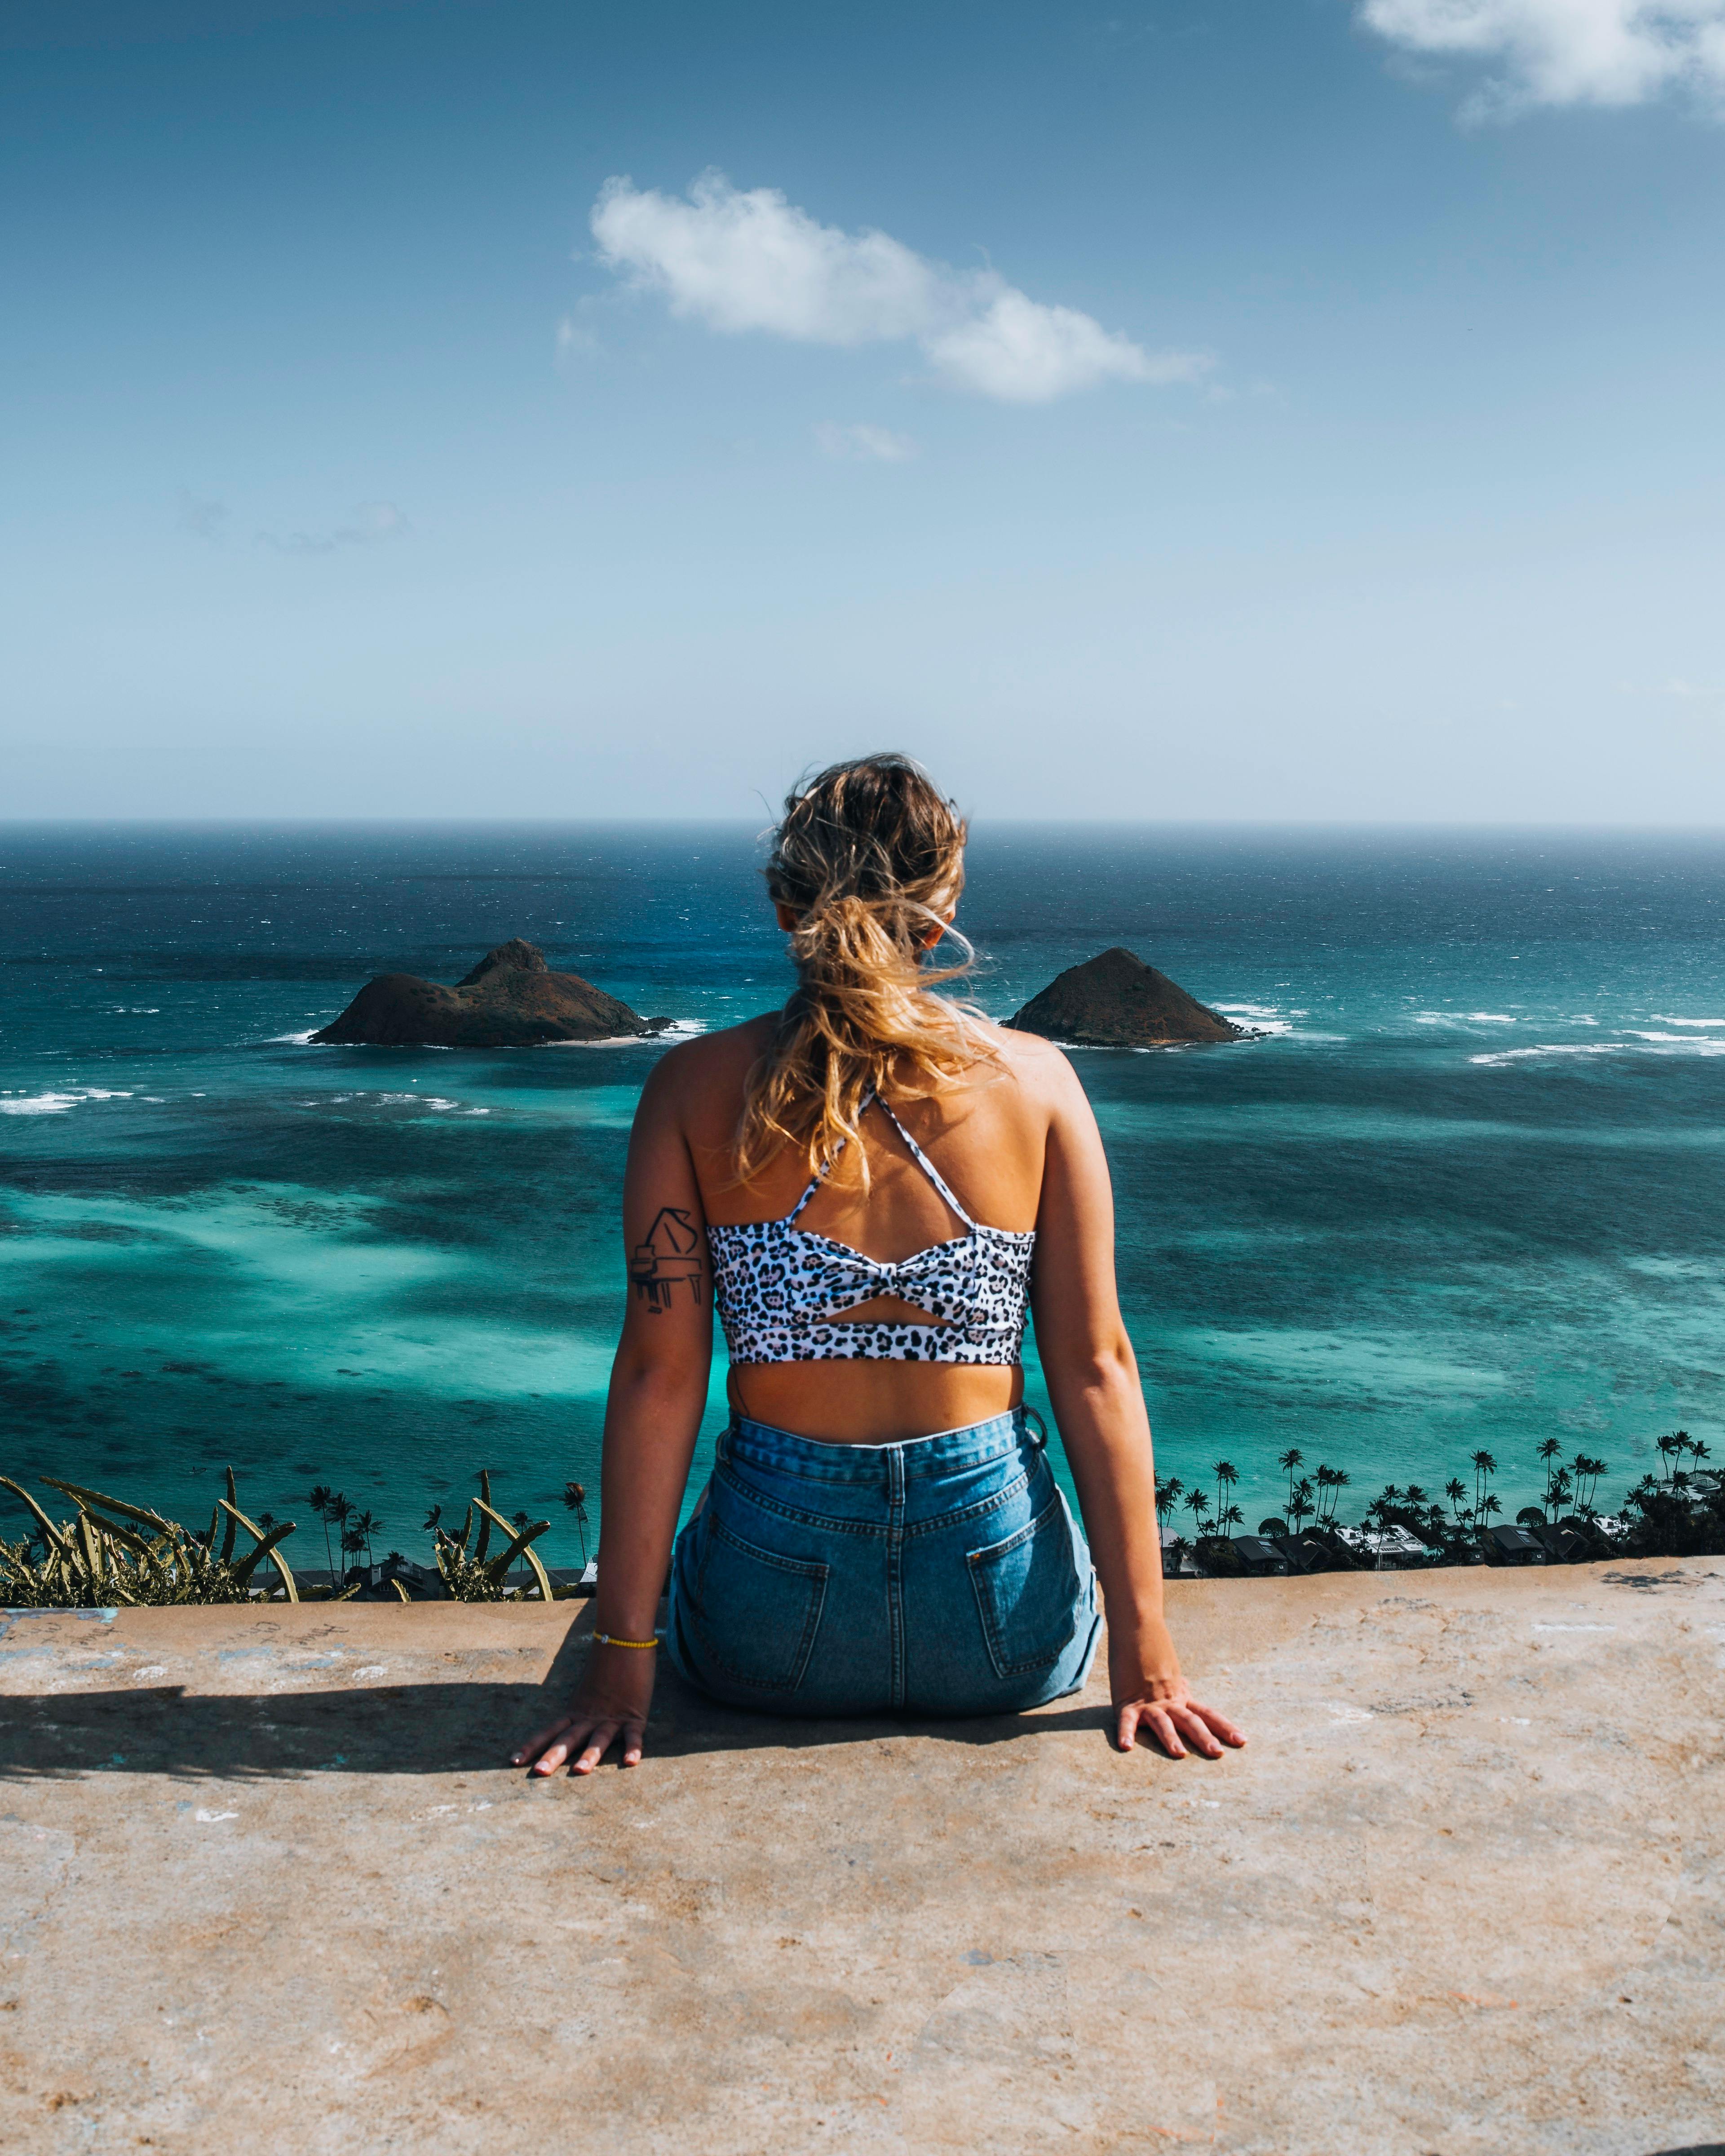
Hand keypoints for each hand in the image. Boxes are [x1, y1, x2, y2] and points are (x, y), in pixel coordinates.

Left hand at [510, 1644, 655, 1775]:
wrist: (624, 1641)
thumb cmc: (607, 1666)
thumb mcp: (586, 1691)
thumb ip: (579, 1707)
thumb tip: (566, 1721)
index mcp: (576, 1711)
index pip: (550, 1730)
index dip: (532, 1746)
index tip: (514, 1761)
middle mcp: (590, 1716)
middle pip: (569, 1738)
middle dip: (554, 1755)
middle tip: (540, 1772)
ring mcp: (612, 1717)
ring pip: (598, 1738)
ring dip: (590, 1755)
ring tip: (580, 1771)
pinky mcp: (635, 1716)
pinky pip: (633, 1735)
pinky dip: (633, 1748)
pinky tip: (630, 1763)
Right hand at [1109, 1620, 1245, 1760]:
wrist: (1136, 1628)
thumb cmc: (1152, 1651)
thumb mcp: (1170, 1672)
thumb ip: (1178, 1685)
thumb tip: (1187, 1688)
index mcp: (1181, 1696)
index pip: (1207, 1714)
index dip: (1224, 1728)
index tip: (1243, 1741)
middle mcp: (1169, 1700)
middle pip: (1190, 1721)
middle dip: (1204, 1738)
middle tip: (1218, 1753)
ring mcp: (1148, 1702)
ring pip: (1162, 1722)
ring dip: (1170, 1738)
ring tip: (1180, 1754)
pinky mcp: (1126, 1702)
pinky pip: (1126, 1720)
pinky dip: (1125, 1732)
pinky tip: (1126, 1746)